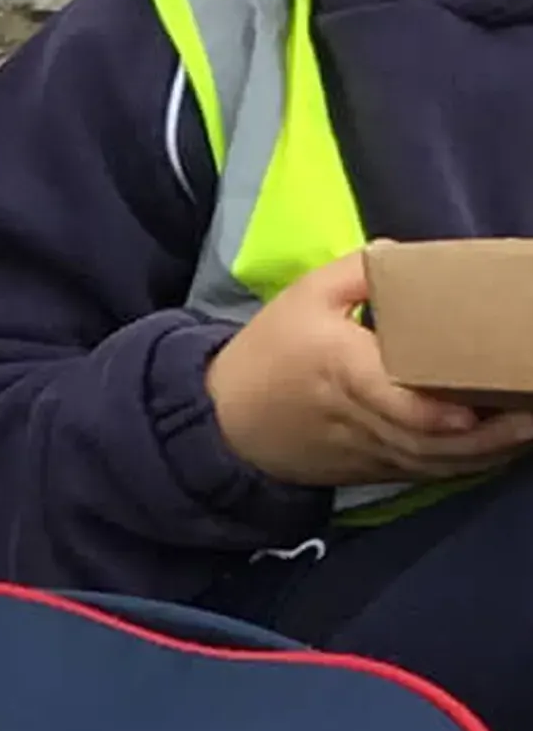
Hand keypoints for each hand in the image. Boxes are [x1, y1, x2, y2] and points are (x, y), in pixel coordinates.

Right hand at [207, 249, 532, 487]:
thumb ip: (359, 273)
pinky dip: (471, 465)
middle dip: (494, 434)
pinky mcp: (376, 471)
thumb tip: (412, 257)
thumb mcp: (304, 296)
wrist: (226, 423)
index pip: (395, 402)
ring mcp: (372, 452)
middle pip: (434, 440)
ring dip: (492, 453)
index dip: (439, 414)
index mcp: (343, 372)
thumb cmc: (270, 351)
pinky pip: (431, 473)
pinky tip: (506, 448)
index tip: (478, 408)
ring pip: (439, 463)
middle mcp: (364, 420)